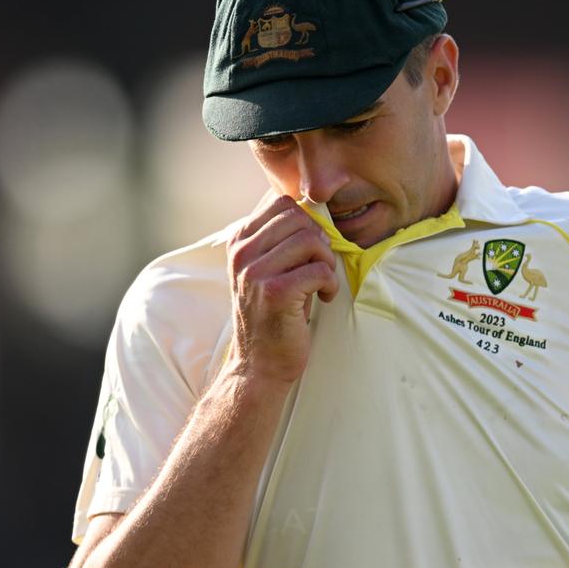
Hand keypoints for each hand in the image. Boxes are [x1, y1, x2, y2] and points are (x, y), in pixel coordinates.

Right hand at [226, 194, 338, 383]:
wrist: (259, 365)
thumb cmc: (272, 314)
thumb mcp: (264, 269)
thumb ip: (278, 238)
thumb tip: (312, 205)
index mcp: (239, 242)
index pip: (281, 202)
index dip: (307, 222)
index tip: (310, 249)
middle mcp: (242, 254)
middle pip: (300, 218)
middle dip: (319, 241)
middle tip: (319, 266)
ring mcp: (255, 273)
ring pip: (311, 240)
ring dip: (326, 262)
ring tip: (320, 283)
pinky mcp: (276, 293)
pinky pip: (320, 270)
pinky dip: (330, 285)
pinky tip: (323, 298)